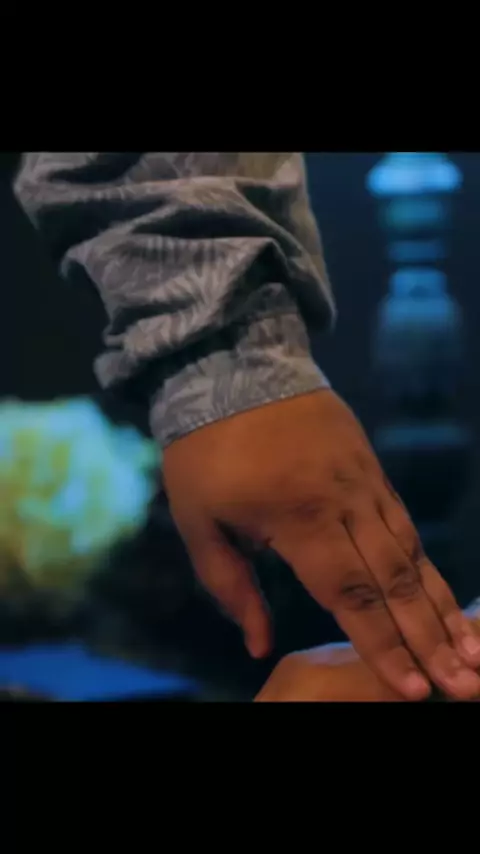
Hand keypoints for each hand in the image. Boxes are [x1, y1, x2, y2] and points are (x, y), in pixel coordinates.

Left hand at [163, 389, 479, 700]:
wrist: (232, 365)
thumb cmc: (205, 450)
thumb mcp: (198, 520)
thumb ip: (229, 585)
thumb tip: (256, 645)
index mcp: (298, 518)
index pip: (350, 595)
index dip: (383, 646)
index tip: (413, 689)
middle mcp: (344, 502)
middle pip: (394, 579)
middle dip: (428, 637)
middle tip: (462, 683)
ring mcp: (363, 481)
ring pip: (411, 551)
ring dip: (438, 604)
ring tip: (468, 649)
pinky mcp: (370, 466)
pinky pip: (404, 521)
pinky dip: (426, 562)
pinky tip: (441, 592)